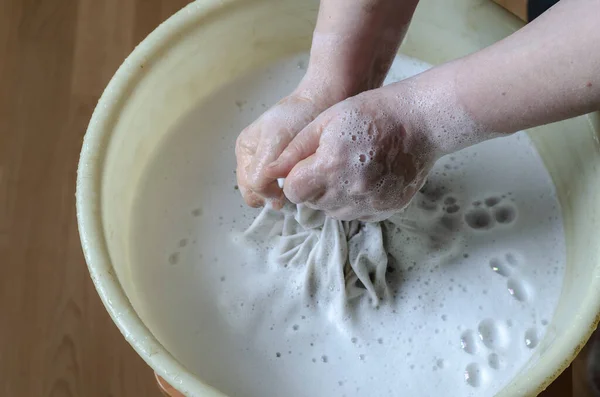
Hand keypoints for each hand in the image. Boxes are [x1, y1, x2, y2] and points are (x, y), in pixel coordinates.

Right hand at [235, 93, 326, 208]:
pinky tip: (300, 181)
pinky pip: (280, 187)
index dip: (267, 193)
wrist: (322, 102)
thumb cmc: (299, 116)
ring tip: (297, 184)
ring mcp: (267, 163)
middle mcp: (253, 158)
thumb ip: (263, 167)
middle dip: (271, 195)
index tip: (286, 191)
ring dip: (279, 193)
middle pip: (255, 193)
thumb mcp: (275, 140)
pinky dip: (288, 188)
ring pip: (267, 193)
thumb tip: (259, 193)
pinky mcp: (283, 167)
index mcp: (245, 150)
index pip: (250, 186)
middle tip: (292, 190)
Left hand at [266, 86, 440, 221]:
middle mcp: (349, 191)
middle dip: (314, 187)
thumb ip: (295, 150)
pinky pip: (358, 215)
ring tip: (350, 169)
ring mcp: (370, 204)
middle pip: (313, 204)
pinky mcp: (386, 210)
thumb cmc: (371, 113)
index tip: (307, 166)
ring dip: (334, 197)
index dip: (296, 178)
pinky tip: (366, 179)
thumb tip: (270, 173)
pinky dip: (356, 202)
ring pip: (334, 213)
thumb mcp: (326, 121)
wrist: (420, 121)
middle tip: (332, 163)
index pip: (294, 192)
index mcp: (330, 167)